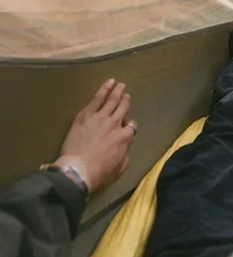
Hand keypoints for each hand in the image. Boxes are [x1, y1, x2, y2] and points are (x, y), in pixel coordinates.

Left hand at [53, 79, 136, 193]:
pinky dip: (104, 89)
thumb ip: (124, 156)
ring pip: (112, 100)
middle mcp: (116, 124)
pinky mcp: (86, 115)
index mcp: (125, 137)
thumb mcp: (119, 169)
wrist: (78, 170)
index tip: (125, 126)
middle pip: (123, 108)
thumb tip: (124, 151)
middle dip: (125, 100)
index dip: (128, 125)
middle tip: (126, 94)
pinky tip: (108, 83)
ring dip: (117, 91)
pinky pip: (97, 98)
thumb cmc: (99, 174)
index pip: (131, 126)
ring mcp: (101, 117)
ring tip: (120, 85)